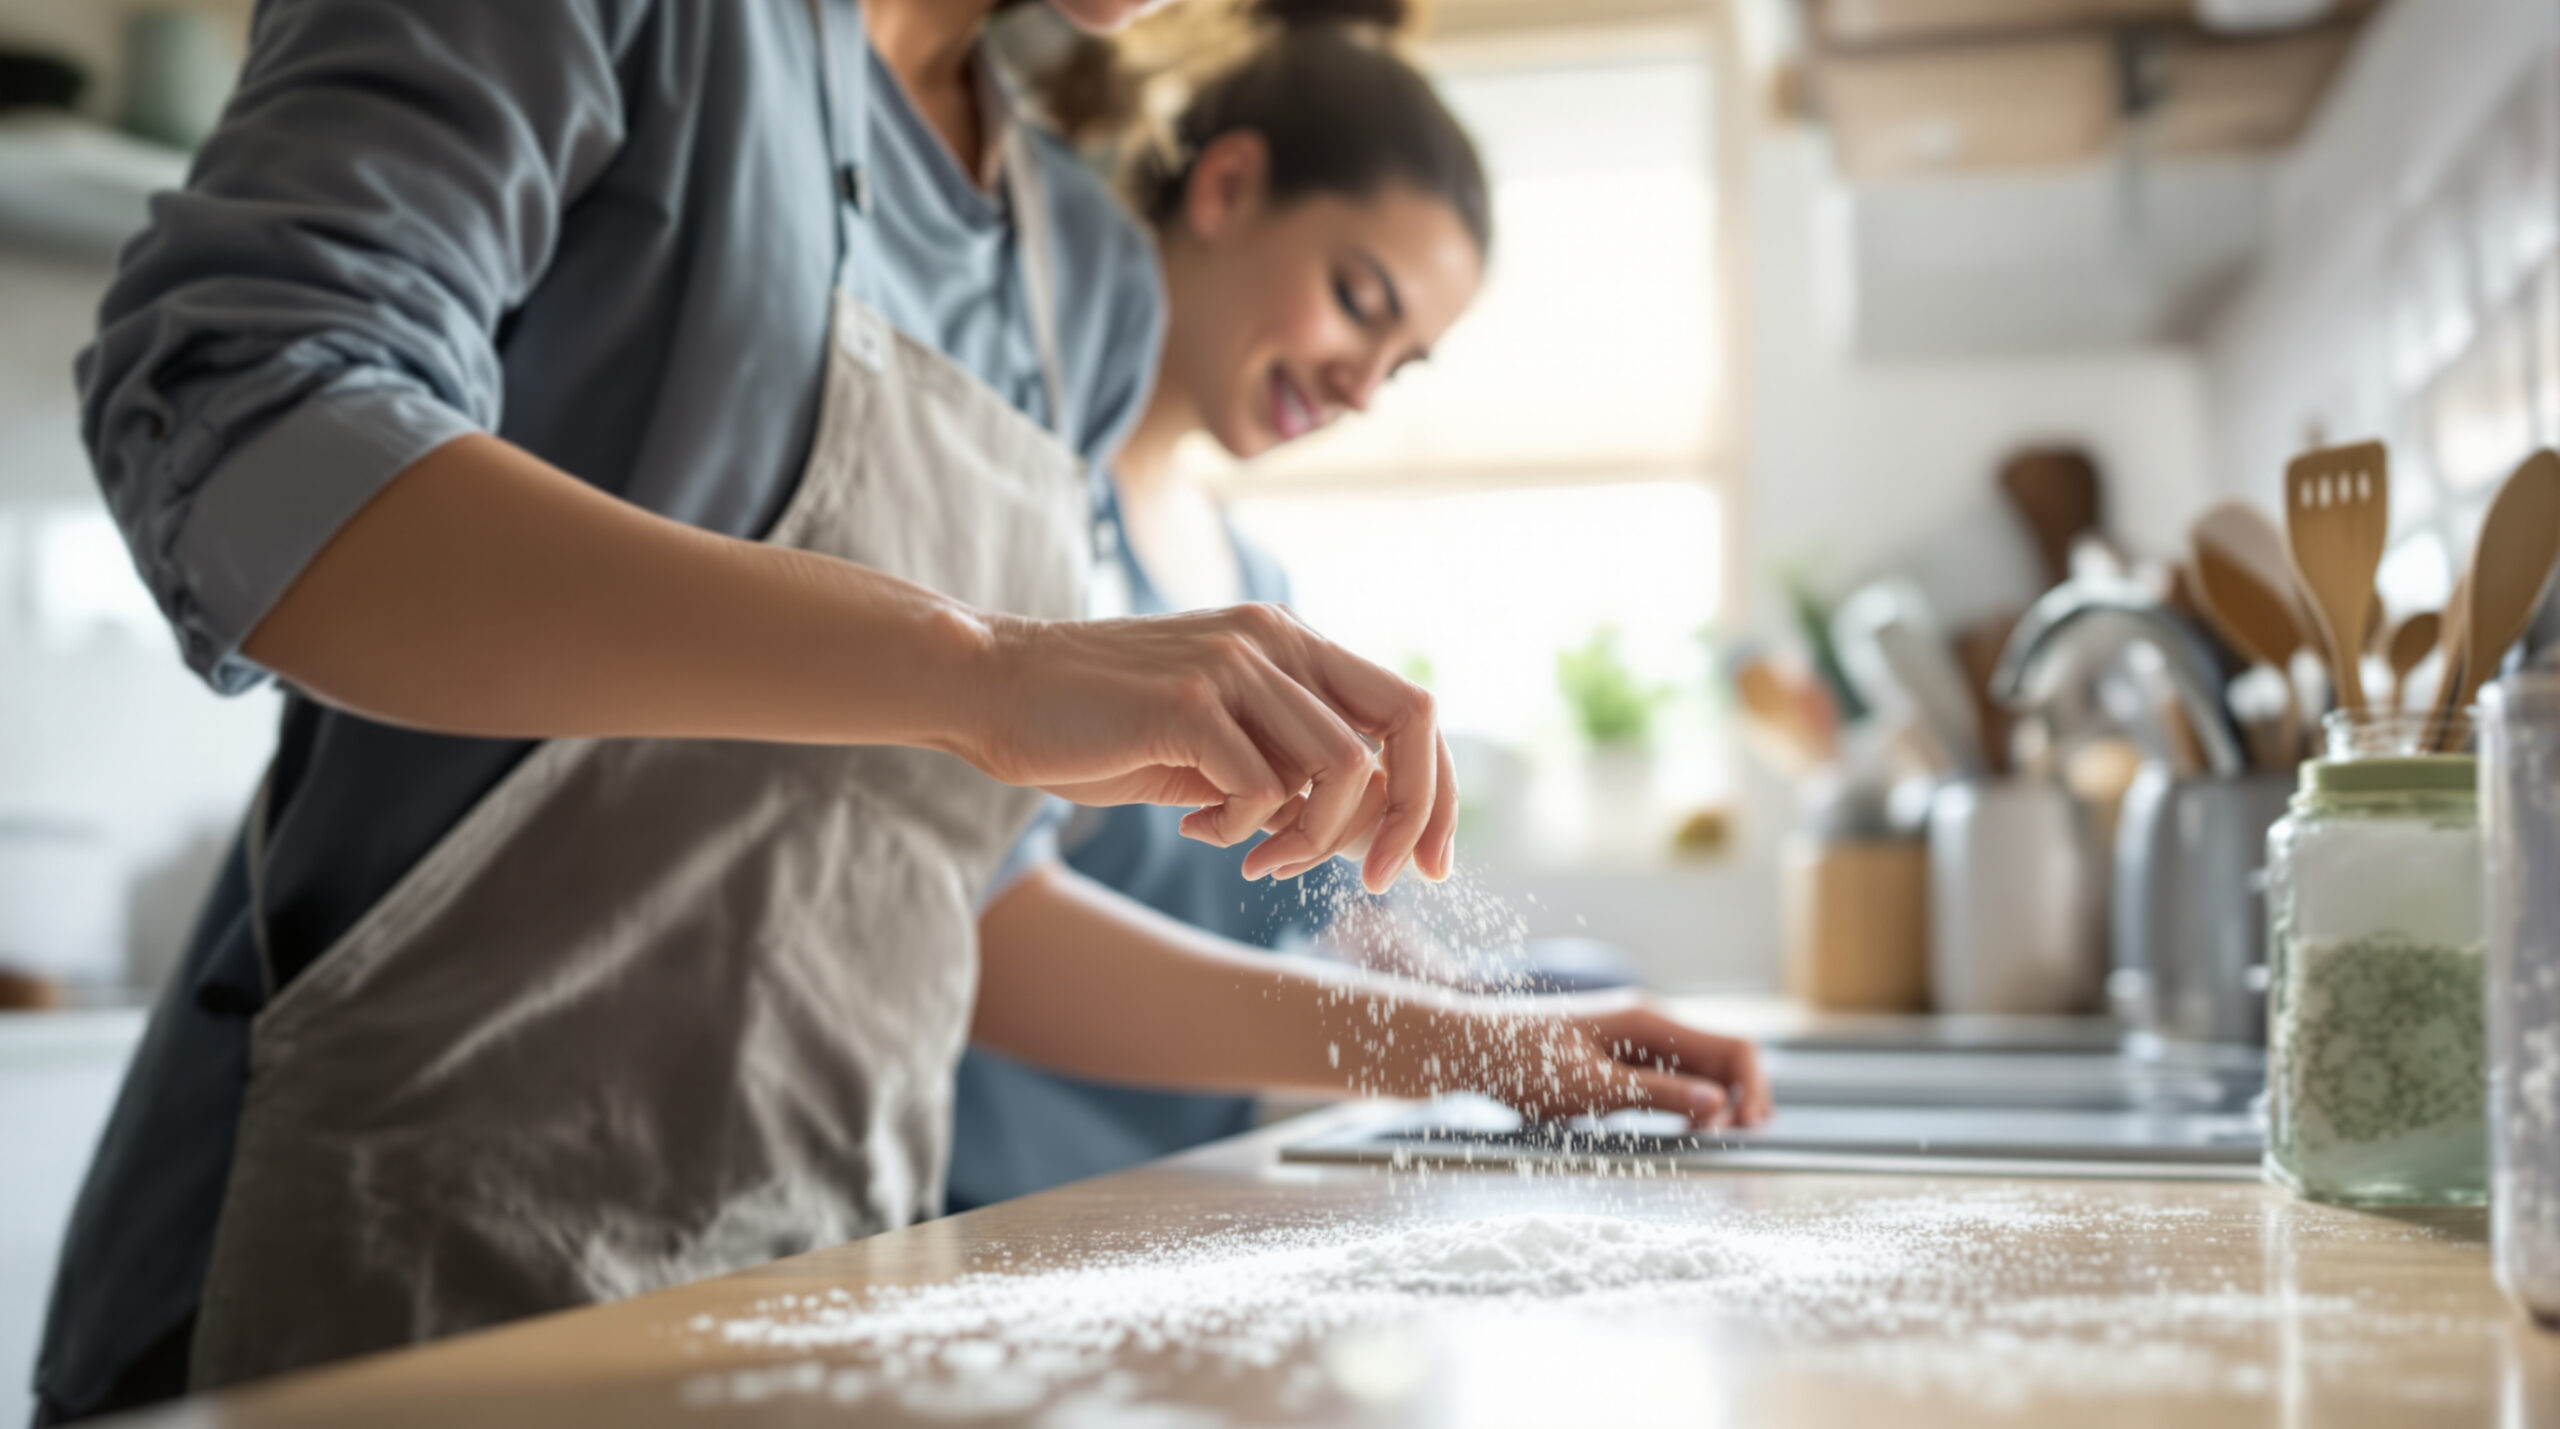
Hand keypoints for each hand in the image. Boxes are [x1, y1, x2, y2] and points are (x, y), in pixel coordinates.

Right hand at [959, 602, 1456, 892]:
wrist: (998, 692)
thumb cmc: (1103, 728)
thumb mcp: (1218, 748)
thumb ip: (1291, 771)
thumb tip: (1376, 832)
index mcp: (1289, 643)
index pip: (1408, 706)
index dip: (1434, 789)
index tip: (1428, 863)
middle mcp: (1274, 640)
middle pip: (1406, 724)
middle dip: (1412, 815)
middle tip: (1379, 880)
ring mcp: (1234, 665)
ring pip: (1341, 768)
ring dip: (1310, 838)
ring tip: (1254, 858)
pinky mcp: (1191, 703)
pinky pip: (1266, 791)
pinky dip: (1243, 831)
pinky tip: (1194, 827)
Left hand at [1366, 992, 1770, 1129]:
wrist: (1467, 1048)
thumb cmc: (1522, 1064)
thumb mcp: (1591, 1087)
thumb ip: (1656, 1095)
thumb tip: (1718, 1105)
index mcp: (1650, 1022)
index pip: (1735, 1048)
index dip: (1754, 1090)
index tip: (1750, 1132)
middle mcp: (1650, 1025)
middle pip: (1722, 1062)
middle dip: (1737, 1104)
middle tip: (1727, 1147)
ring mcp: (1634, 1042)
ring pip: (1698, 1075)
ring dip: (1711, 1108)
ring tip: (1705, 1144)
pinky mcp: (1617, 1060)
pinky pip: (1668, 1082)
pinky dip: (1683, 1107)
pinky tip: (1677, 1133)